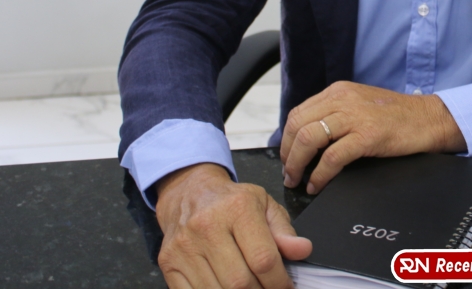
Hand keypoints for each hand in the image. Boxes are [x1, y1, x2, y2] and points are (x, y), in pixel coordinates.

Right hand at [155, 163, 311, 288]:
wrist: (189, 193)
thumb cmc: (231, 201)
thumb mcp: (264, 205)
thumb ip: (284, 231)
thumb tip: (302, 250)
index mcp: (237, 208)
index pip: (263, 259)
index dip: (279, 281)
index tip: (286, 287)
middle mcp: (207, 226)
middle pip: (239, 281)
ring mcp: (184, 247)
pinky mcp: (168, 263)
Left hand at [280, 81, 466, 193]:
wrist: (430, 118)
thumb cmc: (398, 116)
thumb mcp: (361, 104)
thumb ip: (337, 114)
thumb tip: (310, 138)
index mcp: (339, 92)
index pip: (299, 113)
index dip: (288, 138)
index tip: (288, 156)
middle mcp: (343, 100)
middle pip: (298, 125)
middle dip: (288, 153)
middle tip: (290, 172)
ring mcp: (355, 117)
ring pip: (309, 139)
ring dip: (297, 164)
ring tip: (298, 180)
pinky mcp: (368, 135)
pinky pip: (332, 157)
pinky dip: (320, 175)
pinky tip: (318, 184)